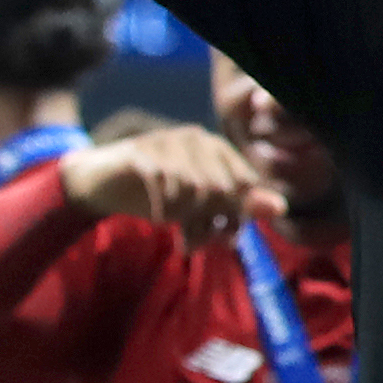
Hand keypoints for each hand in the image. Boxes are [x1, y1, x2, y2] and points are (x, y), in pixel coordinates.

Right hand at [61, 124, 276, 247]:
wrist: (102, 184)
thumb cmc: (157, 195)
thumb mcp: (200, 208)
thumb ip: (238, 208)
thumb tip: (281, 208)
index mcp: (218, 149)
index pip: (245, 186)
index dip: (238, 217)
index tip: (225, 238)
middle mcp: (198, 138)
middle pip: (223, 190)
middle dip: (211, 222)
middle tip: (195, 244)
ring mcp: (169, 140)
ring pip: (195, 189)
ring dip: (187, 221)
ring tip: (177, 233)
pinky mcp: (142, 150)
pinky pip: (165, 185)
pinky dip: (164, 209)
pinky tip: (158, 216)